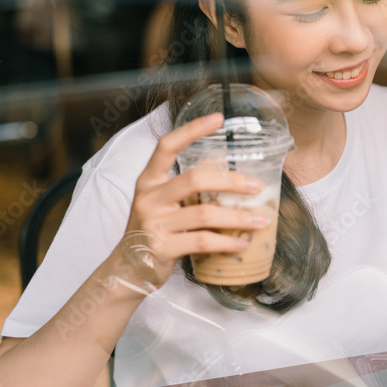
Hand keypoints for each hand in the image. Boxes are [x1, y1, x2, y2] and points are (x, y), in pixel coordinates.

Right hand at [112, 112, 266, 288]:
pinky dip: (226, 242)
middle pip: (195, 179)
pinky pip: (201, 241)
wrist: (127, 268)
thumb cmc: (153, 230)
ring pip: (204, 213)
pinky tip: (241, 244)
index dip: (192, 130)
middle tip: (257, 187)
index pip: (167, 145)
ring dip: (237, 217)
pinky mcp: (161, 247)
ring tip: (260, 220)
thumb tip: (233, 181)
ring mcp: (153, 222)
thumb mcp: (161, 202)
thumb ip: (186, 190)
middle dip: (231, 182)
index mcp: (149, 180)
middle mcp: (149, 197)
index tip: (219, 119)